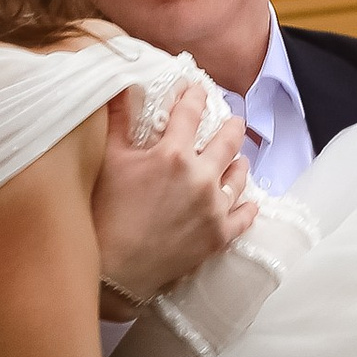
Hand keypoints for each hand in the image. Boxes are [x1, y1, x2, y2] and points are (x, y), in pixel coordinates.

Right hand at [93, 80, 251, 308]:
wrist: (115, 270)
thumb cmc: (106, 212)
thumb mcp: (109, 160)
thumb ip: (118, 120)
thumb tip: (123, 86)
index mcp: (173, 154)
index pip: (190, 112)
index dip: (194, 96)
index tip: (197, 89)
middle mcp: (201, 177)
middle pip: (228, 141)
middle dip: (231, 126)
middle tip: (233, 121)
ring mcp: (213, 208)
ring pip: (239, 177)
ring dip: (239, 164)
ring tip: (240, 159)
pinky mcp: (219, 236)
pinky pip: (244, 217)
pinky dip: (248, 207)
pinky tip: (251, 203)